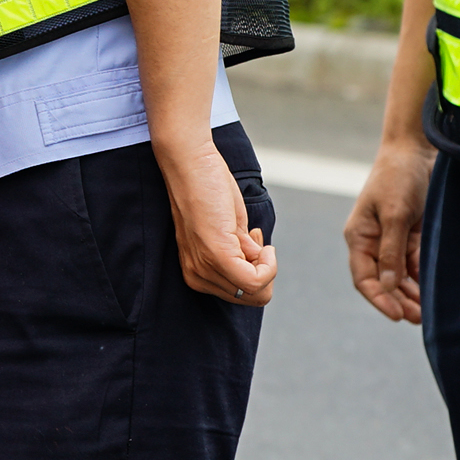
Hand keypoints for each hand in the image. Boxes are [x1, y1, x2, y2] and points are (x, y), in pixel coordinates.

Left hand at [160, 134, 275, 305]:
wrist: (190, 161)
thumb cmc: (209, 189)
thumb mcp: (227, 231)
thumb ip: (239, 255)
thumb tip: (259, 267)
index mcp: (196, 273)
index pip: (240, 295)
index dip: (257, 270)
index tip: (251, 240)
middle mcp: (197, 275)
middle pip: (250, 298)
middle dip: (264, 270)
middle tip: (253, 239)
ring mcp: (206, 266)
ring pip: (256, 292)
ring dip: (266, 264)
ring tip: (251, 234)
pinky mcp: (217, 254)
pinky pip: (255, 280)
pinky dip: (268, 264)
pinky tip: (257, 237)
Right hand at [345, 136, 433, 324]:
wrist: (418, 149)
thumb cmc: (398, 176)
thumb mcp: (395, 214)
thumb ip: (392, 251)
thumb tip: (388, 287)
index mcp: (360, 236)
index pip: (364, 277)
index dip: (379, 299)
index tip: (397, 316)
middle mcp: (375, 241)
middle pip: (384, 281)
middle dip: (400, 301)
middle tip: (421, 319)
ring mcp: (396, 239)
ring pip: (403, 276)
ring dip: (414, 294)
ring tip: (430, 312)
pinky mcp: (415, 235)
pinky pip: (418, 264)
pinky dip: (425, 278)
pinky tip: (437, 291)